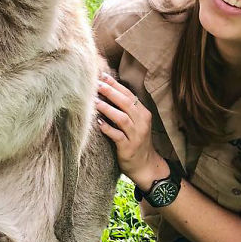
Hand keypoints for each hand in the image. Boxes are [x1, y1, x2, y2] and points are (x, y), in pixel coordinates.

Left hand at [95, 73, 167, 188]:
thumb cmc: (136, 141)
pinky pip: (117, 136)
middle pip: (126, 103)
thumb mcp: (135, 123)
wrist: (145, 165)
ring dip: (107, 109)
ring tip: (95, 102)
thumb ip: (125, 109)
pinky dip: (107, 128)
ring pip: (122, 118)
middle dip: (110, 92)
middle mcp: (141, 122)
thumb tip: (106, 91)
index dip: (116, 85)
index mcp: (143, 113)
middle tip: (97, 85)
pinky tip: (98, 123)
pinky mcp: (128, 147)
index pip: (129, 95)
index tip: (103, 76)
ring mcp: (136, 135)